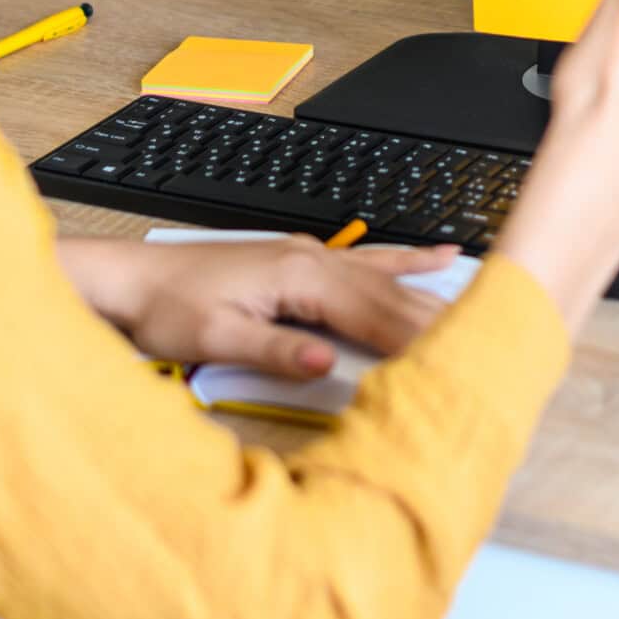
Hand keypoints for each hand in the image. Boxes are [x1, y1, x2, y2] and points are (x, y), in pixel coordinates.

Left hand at [60, 235, 460, 378]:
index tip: (455, 359)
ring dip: (431, 296)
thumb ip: (273, 349)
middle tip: (487, 344)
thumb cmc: (165, 307)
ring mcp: (310, 257)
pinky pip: (368, 261)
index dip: (416, 339)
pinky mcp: (302, 263)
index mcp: (296, 277)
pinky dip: (407, 261)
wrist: (132, 278)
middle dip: (438, 321)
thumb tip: (324, 361)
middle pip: (389, 295)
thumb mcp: (212, 338)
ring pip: (386, 278)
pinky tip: (439, 257)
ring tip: (482, 308)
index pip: (372, 314)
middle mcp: (311, 260)